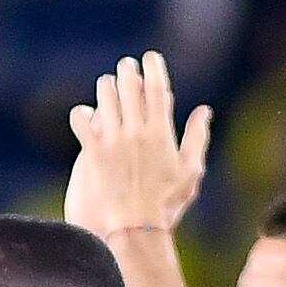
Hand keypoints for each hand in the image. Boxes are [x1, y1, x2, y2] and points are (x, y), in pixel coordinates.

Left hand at [66, 51, 212, 235]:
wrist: (134, 227)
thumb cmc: (166, 204)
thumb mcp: (190, 172)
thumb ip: (197, 137)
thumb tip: (204, 111)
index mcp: (161, 132)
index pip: (157, 88)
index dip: (153, 68)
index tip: (150, 59)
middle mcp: (136, 131)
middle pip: (130, 87)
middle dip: (128, 71)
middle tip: (126, 67)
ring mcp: (113, 140)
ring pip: (106, 98)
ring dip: (106, 87)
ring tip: (107, 86)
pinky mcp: (93, 152)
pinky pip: (81, 122)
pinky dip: (81, 114)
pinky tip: (83, 114)